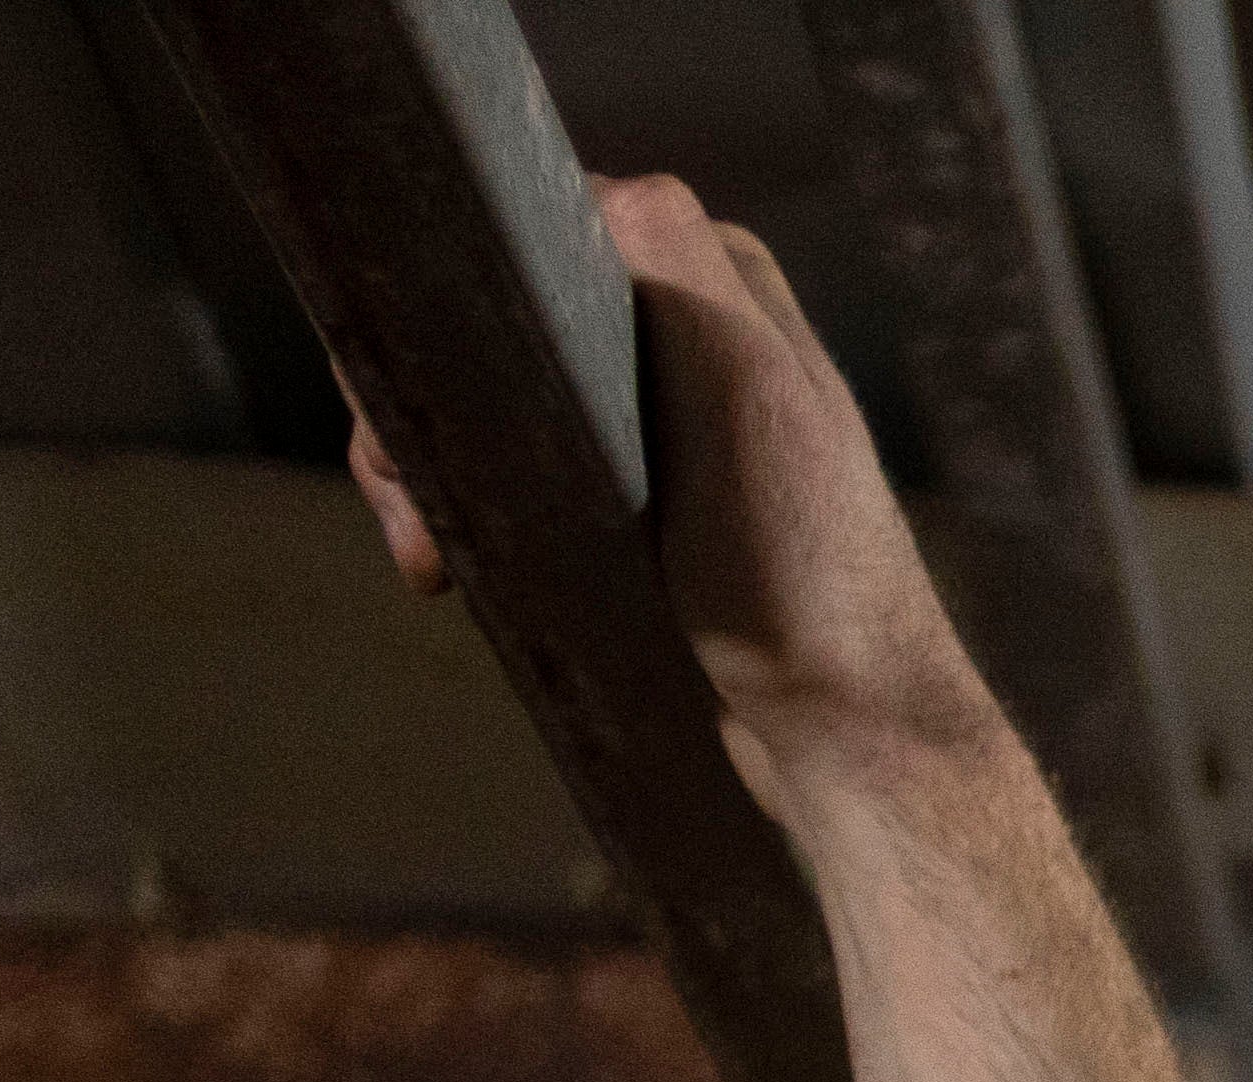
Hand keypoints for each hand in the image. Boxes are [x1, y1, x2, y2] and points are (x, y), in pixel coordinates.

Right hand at [341, 173, 1003, 831]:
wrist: (840, 728)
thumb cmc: (805, 573)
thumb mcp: (751, 389)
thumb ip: (677, 263)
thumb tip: (595, 182)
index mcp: (704, 270)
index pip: (516, 226)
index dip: (445, 299)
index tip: (419, 397)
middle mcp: (670, 319)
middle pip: (472, 311)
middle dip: (412, 400)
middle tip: (412, 511)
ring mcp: (637, 405)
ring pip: (464, 389)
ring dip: (414, 464)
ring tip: (427, 551)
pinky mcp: (613, 485)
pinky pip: (492, 459)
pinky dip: (450, 502)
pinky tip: (442, 562)